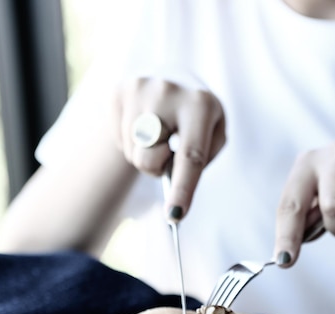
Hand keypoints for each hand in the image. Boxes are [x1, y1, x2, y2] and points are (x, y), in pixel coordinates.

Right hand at [112, 77, 225, 219]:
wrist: (172, 76)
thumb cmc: (197, 116)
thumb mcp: (214, 131)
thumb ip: (203, 159)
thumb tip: (176, 189)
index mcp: (200, 105)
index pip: (190, 156)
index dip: (182, 189)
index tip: (175, 215)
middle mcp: (168, 93)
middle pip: (150, 160)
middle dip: (157, 167)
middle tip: (167, 150)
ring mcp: (139, 90)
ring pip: (133, 154)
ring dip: (145, 153)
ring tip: (157, 133)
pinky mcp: (119, 92)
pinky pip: (120, 140)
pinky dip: (132, 141)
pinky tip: (142, 124)